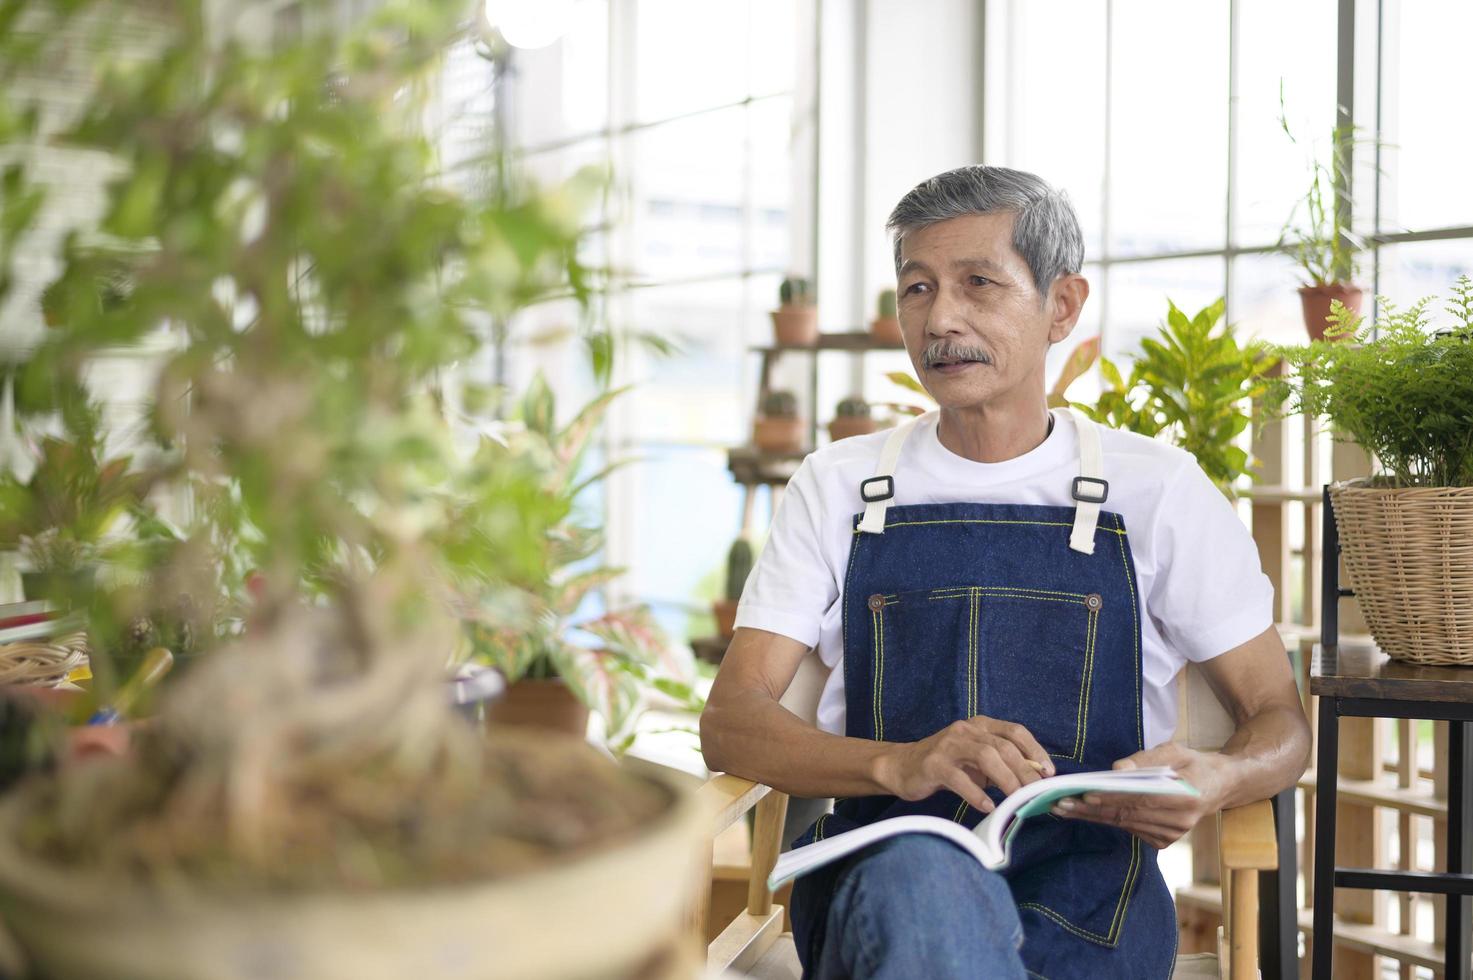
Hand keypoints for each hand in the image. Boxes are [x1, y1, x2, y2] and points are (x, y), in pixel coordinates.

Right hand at [874, 716, 1054, 813]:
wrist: (901, 767)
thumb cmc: (946, 765)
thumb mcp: (976, 761)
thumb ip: (1001, 764)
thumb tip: (1033, 779)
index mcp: (979, 725)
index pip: (1015, 731)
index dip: (1035, 750)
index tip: (1048, 772)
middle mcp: (965, 730)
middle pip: (1003, 746)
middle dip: (1025, 771)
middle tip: (1036, 792)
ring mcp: (948, 745)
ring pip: (985, 756)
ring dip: (1006, 779)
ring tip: (1016, 799)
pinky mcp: (934, 764)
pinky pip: (959, 778)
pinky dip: (976, 794)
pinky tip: (987, 807)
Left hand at [1050, 742, 1223, 847]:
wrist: (1218, 787)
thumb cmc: (1192, 763)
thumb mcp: (1175, 751)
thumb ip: (1146, 759)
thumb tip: (1117, 768)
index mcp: (1187, 796)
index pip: (1142, 798)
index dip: (1113, 797)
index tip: (1086, 794)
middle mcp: (1180, 821)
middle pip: (1128, 814)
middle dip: (1091, 809)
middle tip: (1060, 804)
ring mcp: (1172, 835)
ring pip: (1125, 824)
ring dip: (1092, 817)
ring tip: (1063, 808)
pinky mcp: (1163, 841)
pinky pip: (1129, 828)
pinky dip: (1106, 820)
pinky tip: (1083, 813)